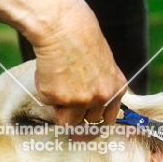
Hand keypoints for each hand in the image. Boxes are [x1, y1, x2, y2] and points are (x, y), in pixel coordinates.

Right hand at [0, 0, 126, 134]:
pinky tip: (49, 72)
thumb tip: (92, 110)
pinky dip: (45, 90)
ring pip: (67, 120)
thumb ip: (102, 88)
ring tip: (57, 82)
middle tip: (65, 110)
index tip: (85, 133)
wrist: (63, 28)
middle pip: (87, 123)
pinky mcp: (58, 99)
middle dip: (75, 118)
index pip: (108, 121)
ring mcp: (80, 100)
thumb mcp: (104, 66)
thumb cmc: (82, 40)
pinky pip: (49, 104)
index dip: (94, 129)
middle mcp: (101, 98)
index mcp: (116, 89)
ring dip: (59, 107)